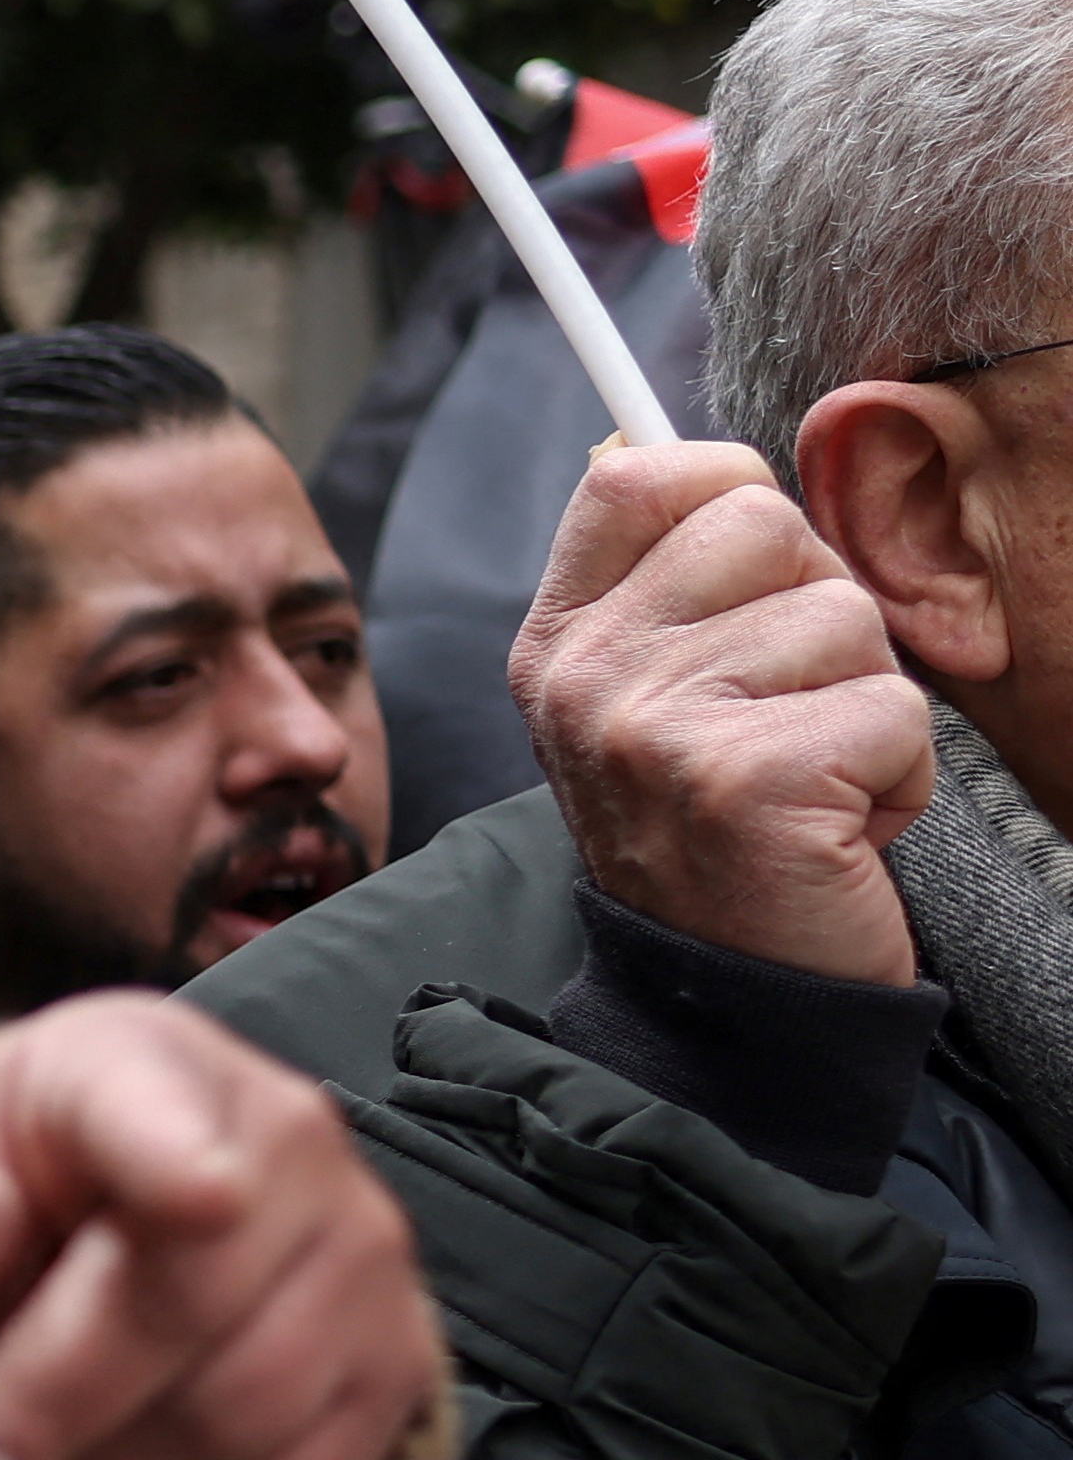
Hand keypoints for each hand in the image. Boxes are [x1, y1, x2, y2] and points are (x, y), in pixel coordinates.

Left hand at [0, 997, 436, 1459]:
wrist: (71, 1243)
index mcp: (141, 1067)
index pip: (173, 1114)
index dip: (190, 1160)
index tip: (199, 1199)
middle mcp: (291, 1146)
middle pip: (192, 1315)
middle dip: (42, 1424)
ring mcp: (363, 1264)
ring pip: (241, 1429)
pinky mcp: (391, 1378)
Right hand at [520, 438, 929, 987]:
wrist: (724, 1000)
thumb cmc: (716, 836)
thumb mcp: (649, 698)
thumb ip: (670, 584)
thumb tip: (698, 459)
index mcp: (557, 643)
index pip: (636, 472)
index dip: (727, 492)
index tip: (751, 579)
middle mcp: (586, 677)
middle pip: (765, 522)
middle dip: (818, 608)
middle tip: (786, 708)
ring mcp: (656, 727)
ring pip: (846, 615)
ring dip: (866, 700)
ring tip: (813, 777)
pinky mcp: (749, 780)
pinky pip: (894, 707)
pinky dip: (901, 774)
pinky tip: (841, 825)